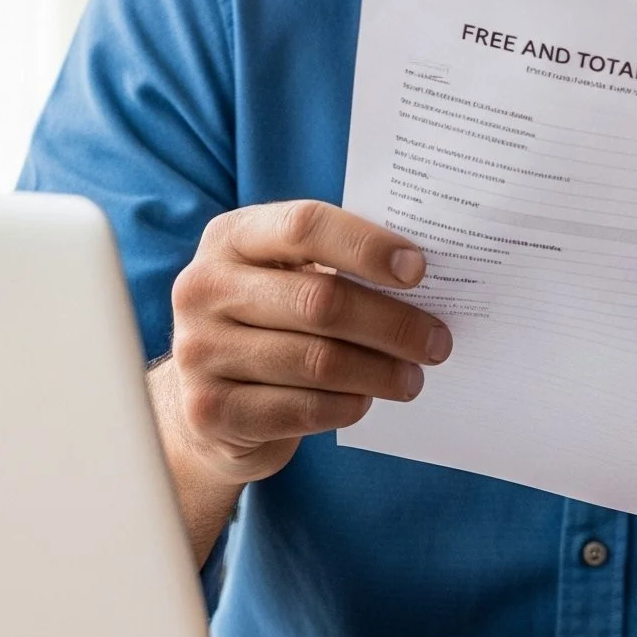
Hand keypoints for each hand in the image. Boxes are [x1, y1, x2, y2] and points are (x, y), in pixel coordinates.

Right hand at [152, 200, 451, 553]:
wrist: (206, 397)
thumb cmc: (273, 320)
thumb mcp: (290, 276)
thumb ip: (340, 264)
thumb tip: (423, 275)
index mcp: (232, 237)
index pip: (305, 226)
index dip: (368, 247)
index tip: (419, 270)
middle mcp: (204, 288)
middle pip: (321, 301)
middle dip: (392, 323)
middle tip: (437, 341)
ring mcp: (199, 351)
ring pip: (318, 361)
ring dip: (381, 371)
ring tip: (413, 377)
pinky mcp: (211, 410)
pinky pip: (302, 409)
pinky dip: (347, 406)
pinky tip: (365, 400)